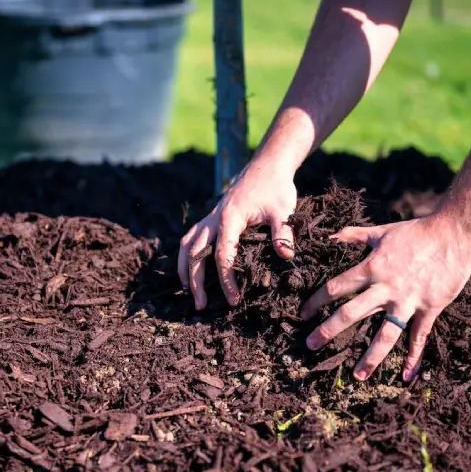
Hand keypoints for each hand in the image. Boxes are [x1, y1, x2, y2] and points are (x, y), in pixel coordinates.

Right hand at [178, 159, 296, 309]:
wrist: (267, 165)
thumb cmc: (276, 188)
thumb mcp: (284, 210)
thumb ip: (283, 233)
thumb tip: (286, 256)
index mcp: (230, 218)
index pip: (222, 255)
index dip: (226, 279)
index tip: (233, 299)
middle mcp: (214, 218)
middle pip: (195, 253)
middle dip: (196, 281)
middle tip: (201, 306)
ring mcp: (210, 217)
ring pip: (187, 245)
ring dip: (184, 269)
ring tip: (188, 292)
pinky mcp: (211, 217)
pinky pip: (191, 237)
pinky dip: (186, 255)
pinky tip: (189, 270)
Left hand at [300, 214, 470, 382]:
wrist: (454, 233)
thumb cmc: (416, 231)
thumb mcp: (381, 231)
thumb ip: (354, 235)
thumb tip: (330, 236)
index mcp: (371, 268)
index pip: (336, 288)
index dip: (316, 301)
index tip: (303, 314)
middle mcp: (386, 288)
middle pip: (351, 313)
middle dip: (329, 330)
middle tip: (311, 345)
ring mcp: (408, 301)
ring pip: (385, 334)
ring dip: (371, 357)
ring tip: (358, 376)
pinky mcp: (430, 308)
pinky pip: (419, 337)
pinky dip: (414, 357)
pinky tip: (406, 376)